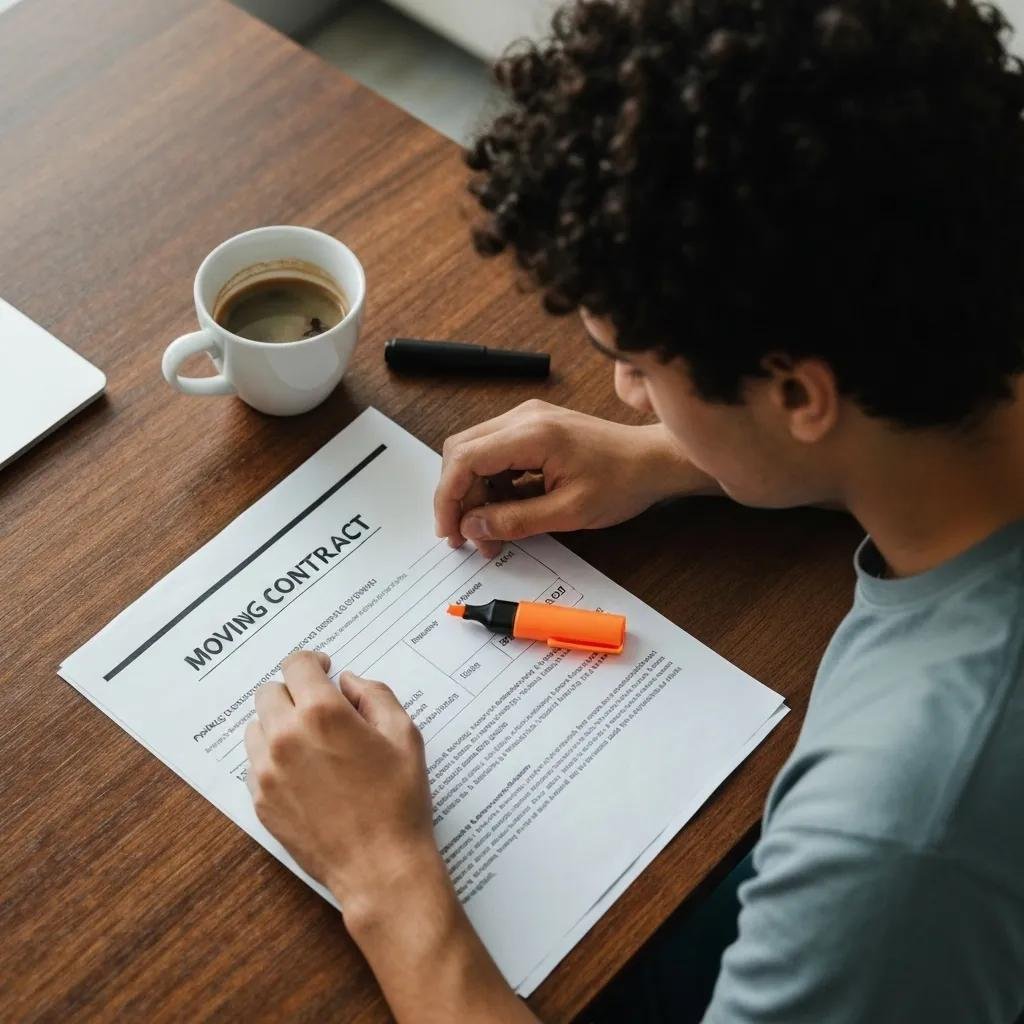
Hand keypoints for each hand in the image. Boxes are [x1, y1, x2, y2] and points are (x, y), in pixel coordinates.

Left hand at [247, 653, 539, 1023]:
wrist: (380, 867)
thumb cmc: (399, 801)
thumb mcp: (404, 734)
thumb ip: (374, 694)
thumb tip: (348, 682)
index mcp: (322, 714)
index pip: (297, 665)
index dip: (312, 661)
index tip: (324, 668)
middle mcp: (286, 737)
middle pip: (269, 692)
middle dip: (294, 691)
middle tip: (318, 706)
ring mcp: (267, 772)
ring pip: (256, 726)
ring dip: (278, 722)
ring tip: (310, 739)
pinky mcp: (260, 801)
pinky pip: (255, 762)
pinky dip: (273, 757)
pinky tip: (304, 771)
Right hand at [434, 399, 719, 556]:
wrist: (652, 462)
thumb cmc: (622, 482)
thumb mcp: (568, 512)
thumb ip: (515, 521)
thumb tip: (473, 527)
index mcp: (531, 434)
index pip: (464, 459)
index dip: (448, 498)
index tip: (450, 531)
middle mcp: (524, 418)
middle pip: (461, 452)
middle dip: (457, 497)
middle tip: (466, 537)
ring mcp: (528, 419)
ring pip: (475, 453)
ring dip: (475, 494)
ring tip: (490, 533)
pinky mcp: (533, 428)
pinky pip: (495, 453)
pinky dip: (492, 484)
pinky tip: (505, 512)